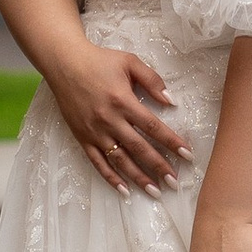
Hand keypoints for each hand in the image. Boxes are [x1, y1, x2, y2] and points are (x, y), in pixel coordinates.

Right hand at [46, 42, 186, 195]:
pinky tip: (124, 190)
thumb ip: (152, 80)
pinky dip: (111, 178)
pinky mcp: (82, 138)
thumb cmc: (99, 61)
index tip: (187, 155)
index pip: (153, 127)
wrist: (64, 64)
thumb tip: (171, 101)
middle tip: (175, 182)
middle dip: (159, 166)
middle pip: (139, 148)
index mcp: (123, 101)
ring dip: (138, 177)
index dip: (172, 142)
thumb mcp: (130, 62)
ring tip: (155, 191)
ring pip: (120, 160)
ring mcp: (95, 132)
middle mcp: (110, 120)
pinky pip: (98, 162)